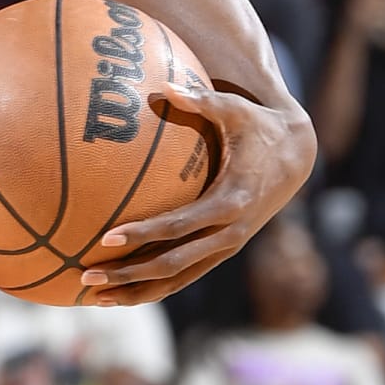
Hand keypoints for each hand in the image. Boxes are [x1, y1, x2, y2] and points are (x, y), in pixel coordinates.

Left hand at [80, 80, 315, 303]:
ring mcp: (227, 247)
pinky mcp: (222, 251)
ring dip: (136, 291)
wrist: (298, 157)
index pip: (178, 225)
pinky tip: (119, 291)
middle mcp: (230, 233)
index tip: (106, 239)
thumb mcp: (235, 109)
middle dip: (129, 275)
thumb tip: (162, 86)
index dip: (142, 234)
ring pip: (177, 280)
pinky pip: (184, 276)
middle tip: (86, 277)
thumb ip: (200, 100)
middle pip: (172, 264)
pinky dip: (153, 287)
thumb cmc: (259, 128)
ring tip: (92, 298)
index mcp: (231, 201)